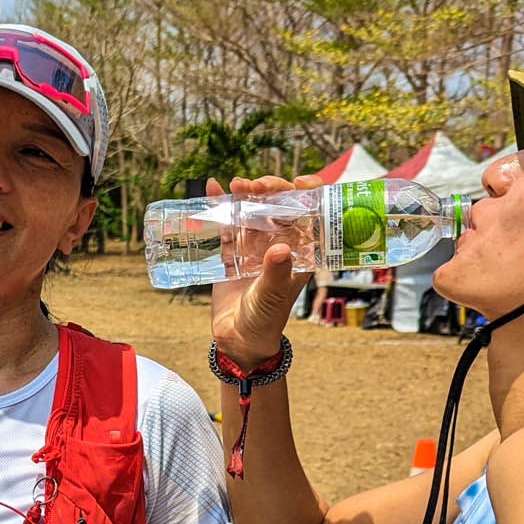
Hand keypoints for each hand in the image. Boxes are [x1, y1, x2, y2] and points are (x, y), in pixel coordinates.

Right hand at [208, 175, 313, 368]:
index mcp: (300, 252)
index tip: (299, 183)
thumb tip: (281, 249)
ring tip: (236, 184)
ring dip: (246, 194)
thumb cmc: (266, 320)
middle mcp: (279, 245)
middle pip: (279, 207)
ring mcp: (254, 247)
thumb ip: (276, 274)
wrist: (239, 340)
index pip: (310, 215)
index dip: (308, 193)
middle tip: (258, 185)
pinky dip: (220, 206)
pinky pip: (227, 225)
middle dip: (271, 190)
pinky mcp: (231, 253)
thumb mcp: (272, 297)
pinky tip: (212, 188)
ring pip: (253, 211)